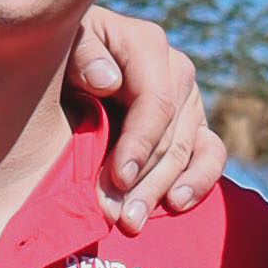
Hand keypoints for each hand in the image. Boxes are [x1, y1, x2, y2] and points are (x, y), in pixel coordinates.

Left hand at [75, 6, 226, 228]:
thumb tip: (109, 80)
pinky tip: (176, 204)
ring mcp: (188, 100)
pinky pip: (211, 154)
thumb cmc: (57, 54)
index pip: (155, 103)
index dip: (139, 145)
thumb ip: (82, 54)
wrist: (63, 66)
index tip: (117, 180)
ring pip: (188, 152)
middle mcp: (176, 71)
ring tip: (133, 223)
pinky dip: (198, 181)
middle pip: (171, 135)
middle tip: (119, 218)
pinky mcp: (195, 127)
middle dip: (144, 181)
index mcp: (147, 45)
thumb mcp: (61, 44)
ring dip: (161, 191)